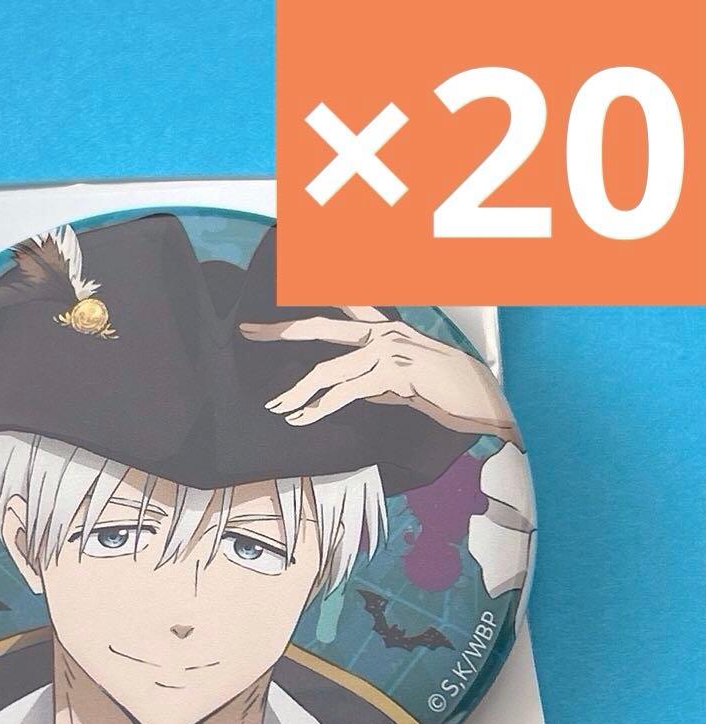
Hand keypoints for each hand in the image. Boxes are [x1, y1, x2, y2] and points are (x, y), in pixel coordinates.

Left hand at [239, 308, 521, 447]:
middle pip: (322, 326)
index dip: (314, 293)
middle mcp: (385, 331)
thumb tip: (346, 390)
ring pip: (327, 370)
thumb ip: (374, 376)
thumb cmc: (448, 390)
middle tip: (249, 332)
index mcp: (387, 326)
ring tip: (277, 407)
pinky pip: (345, 393)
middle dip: (282, 330)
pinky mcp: (392, 376)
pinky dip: (319, 408)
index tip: (284, 294)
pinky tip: (302, 418)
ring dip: (296, 392)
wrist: (486, 399)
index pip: (344, 303)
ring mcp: (389, 351)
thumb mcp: (404, 377)